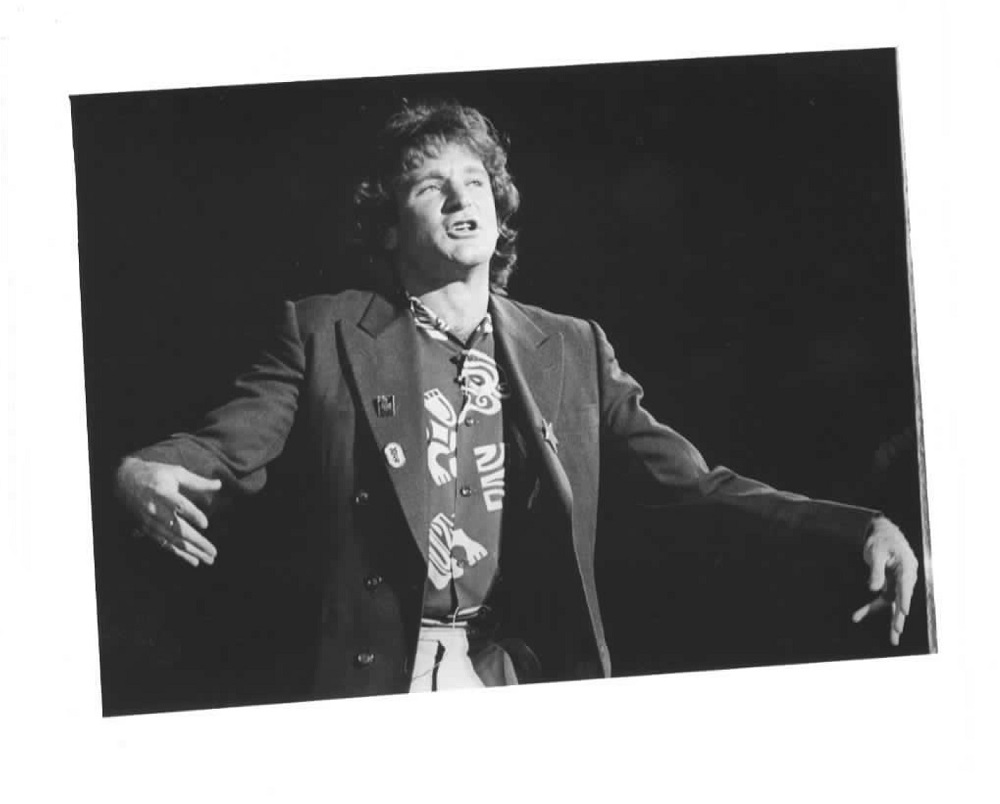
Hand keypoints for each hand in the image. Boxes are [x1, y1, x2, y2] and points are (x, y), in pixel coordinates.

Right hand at [116, 456, 221, 566]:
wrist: (121, 481)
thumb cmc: (154, 475)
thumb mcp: (175, 472)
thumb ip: (197, 482)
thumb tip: (219, 484)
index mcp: (164, 493)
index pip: (179, 505)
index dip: (192, 515)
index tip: (205, 524)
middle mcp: (156, 510)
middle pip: (178, 529)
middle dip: (197, 542)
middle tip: (213, 553)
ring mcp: (151, 522)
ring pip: (173, 540)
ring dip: (191, 552)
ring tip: (208, 559)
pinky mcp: (147, 530)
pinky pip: (165, 544)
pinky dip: (179, 553)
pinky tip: (193, 560)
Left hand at [851, 517, 918, 645]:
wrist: (882, 532)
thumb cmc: (881, 539)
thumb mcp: (875, 551)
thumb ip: (875, 570)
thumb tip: (873, 589)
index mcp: (906, 566)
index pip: (905, 585)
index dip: (904, 599)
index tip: (904, 613)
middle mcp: (905, 577)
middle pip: (902, 598)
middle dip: (899, 616)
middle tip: (897, 631)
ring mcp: (898, 582)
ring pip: (894, 603)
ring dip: (889, 620)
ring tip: (893, 640)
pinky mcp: (890, 585)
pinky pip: (883, 599)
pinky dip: (871, 608)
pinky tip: (857, 617)